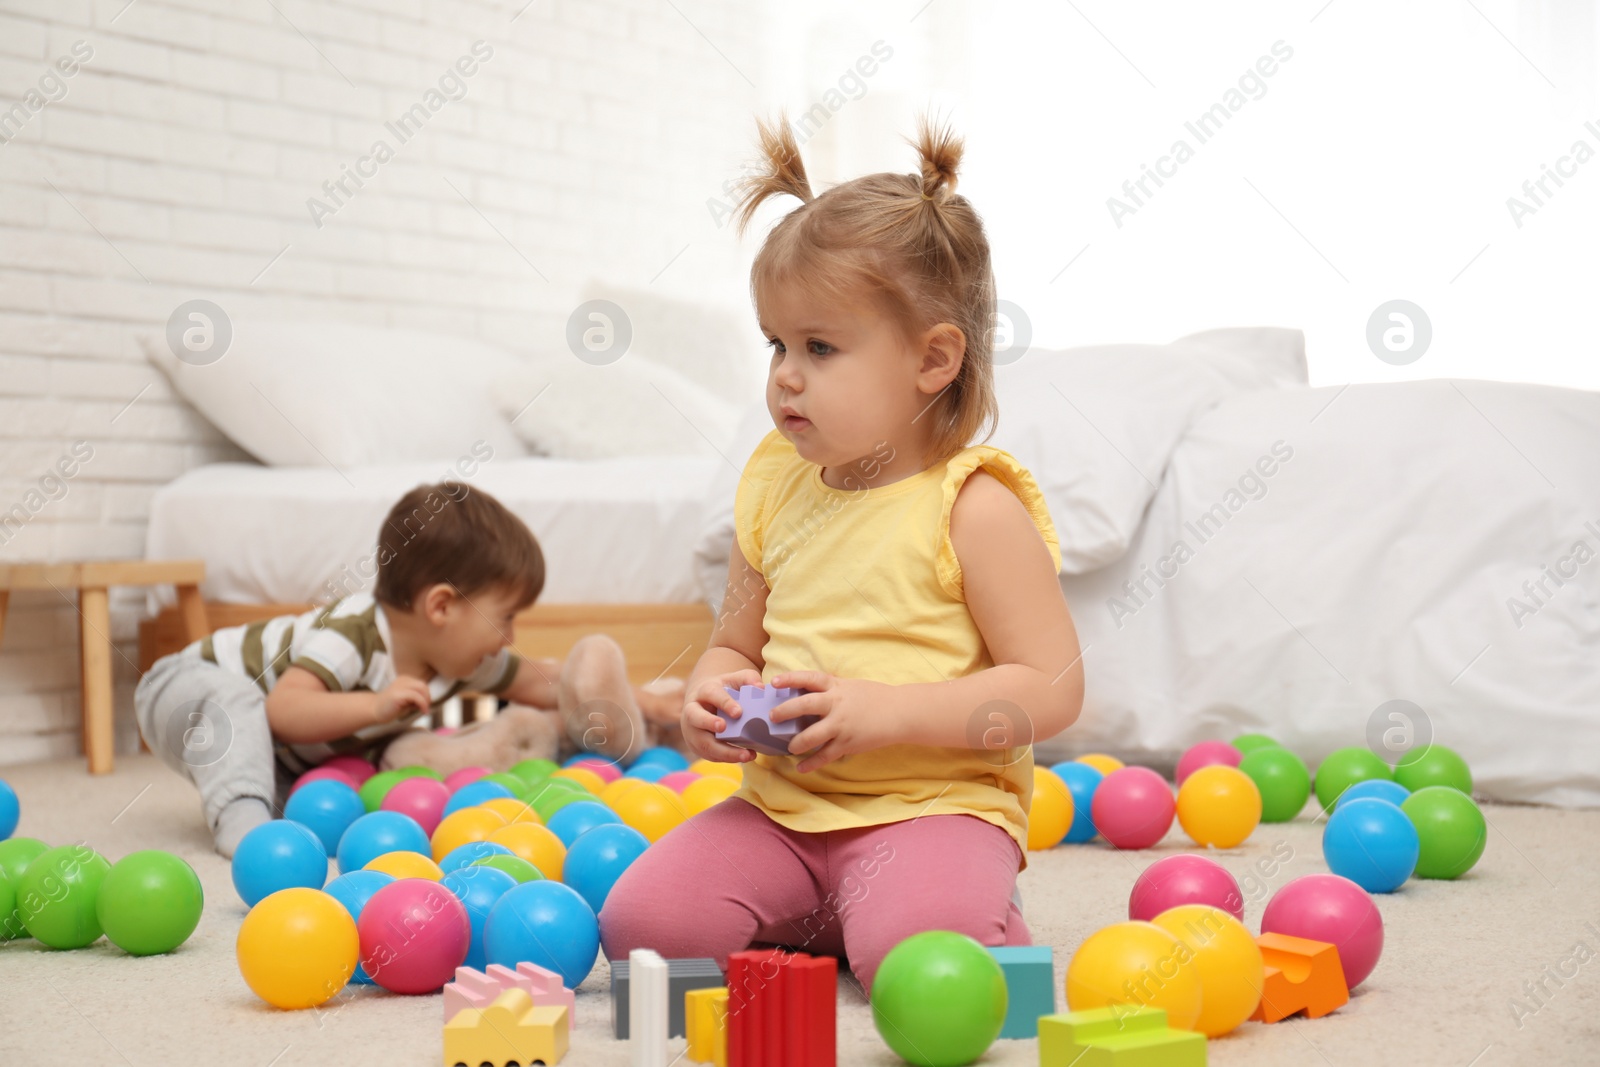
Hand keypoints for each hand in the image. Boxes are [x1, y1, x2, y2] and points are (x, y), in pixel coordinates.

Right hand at [374, 676, 432, 723]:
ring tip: (423, 710)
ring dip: (426, 701)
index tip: (423, 706)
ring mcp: (399, 686)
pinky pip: (416, 696)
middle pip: (423, 686)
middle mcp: (402, 680)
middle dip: (427, 698)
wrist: (374, 711)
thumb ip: (417, 697)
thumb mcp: (407, 700)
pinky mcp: (397, 695)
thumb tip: (429, 700)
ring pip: (421, 689)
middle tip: (425, 709)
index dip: (426, 696)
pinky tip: (422, 711)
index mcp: (405, 679)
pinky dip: (423, 704)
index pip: (422, 685)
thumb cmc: (392, 707)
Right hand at [681, 668, 764, 763]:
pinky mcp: (697, 746)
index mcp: (704, 692)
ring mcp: (693, 731)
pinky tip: (744, 757)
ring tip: (746, 755)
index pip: (711, 695)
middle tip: (723, 727)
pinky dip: (727, 758)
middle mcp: (693, 711)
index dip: (724, 703)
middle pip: (696, 717)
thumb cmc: (723, 691)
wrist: (704, 703)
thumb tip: (760, 687)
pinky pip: (710, 755)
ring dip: (724, 751)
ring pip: (703, 743)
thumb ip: (748, 679)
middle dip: (708, 722)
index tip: (738, 712)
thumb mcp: (734, 680)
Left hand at [768, 671, 900, 773]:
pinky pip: (826, 755)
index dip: (791, 679)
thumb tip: (805, 693)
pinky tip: (801, 768)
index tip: (774, 682)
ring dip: (797, 742)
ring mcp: (842, 725)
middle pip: (805, 705)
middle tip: (772, 717)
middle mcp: (837, 704)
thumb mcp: (850, 686)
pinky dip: (812, 763)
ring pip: (813, 735)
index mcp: (836, 686)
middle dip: (785, 711)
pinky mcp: (848, 743)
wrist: (899, 712)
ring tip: (789, 747)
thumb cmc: (874, 697)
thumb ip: (829, 689)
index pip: (810, 678)